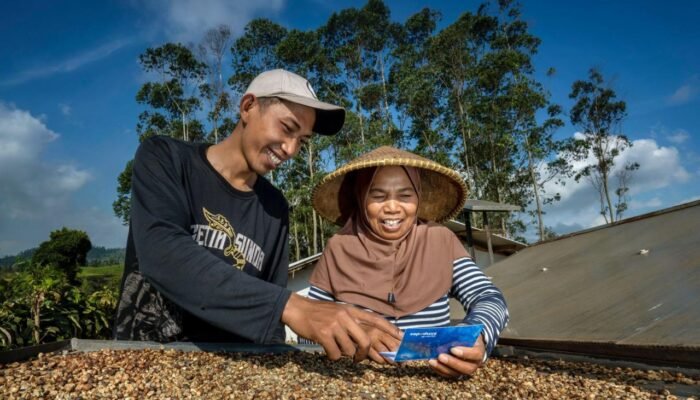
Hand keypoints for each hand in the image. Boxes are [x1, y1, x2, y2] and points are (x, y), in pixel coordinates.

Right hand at [281, 294, 401, 360]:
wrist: (297, 309)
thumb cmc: (318, 313)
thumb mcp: (338, 311)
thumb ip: (351, 321)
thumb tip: (363, 337)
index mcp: (350, 310)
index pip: (374, 319)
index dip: (389, 328)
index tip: (400, 336)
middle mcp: (345, 316)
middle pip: (365, 340)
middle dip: (364, 353)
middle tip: (358, 358)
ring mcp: (334, 325)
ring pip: (349, 349)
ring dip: (343, 354)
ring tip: (334, 347)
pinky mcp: (324, 334)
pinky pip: (335, 354)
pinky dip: (332, 356)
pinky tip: (326, 349)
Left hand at [428, 334, 485, 377]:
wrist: (468, 340)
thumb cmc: (466, 335)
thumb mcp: (465, 332)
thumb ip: (459, 334)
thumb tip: (444, 335)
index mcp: (479, 351)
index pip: (475, 354)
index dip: (464, 353)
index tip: (452, 349)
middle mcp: (474, 364)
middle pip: (466, 368)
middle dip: (452, 363)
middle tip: (441, 356)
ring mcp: (465, 369)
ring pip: (456, 373)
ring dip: (443, 368)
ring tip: (432, 361)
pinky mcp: (457, 372)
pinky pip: (448, 374)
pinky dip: (439, 369)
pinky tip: (432, 364)